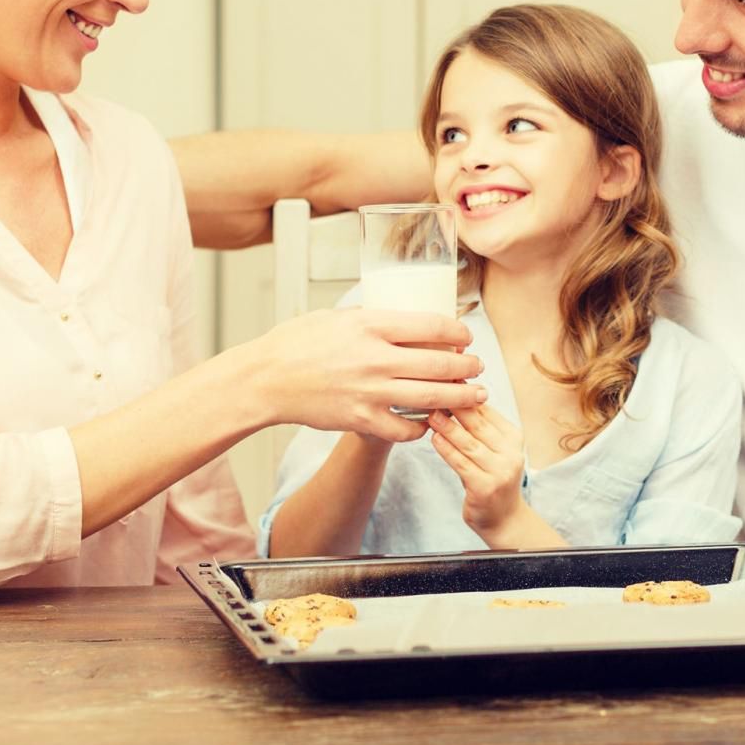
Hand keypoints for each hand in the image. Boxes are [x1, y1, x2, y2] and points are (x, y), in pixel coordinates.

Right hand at [249, 307, 484, 441]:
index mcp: (371, 325)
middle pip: (441, 363)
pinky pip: (406, 428)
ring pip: (433, 397)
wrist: (266, 380)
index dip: (458, 332)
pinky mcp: (362, 419)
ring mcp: (371, 391)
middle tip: (479, 367)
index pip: (432, 325)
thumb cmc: (296, 343)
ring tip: (476, 395)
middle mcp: (376, 358)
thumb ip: (371, 318)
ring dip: (461, 397)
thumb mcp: (337, 316)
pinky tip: (431, 422)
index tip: (466, 336)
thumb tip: (401, 316)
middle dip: (469, 366)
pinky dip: (424, 427)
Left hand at [428, 405, 527, 539]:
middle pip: (478, 424)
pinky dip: (446, 449)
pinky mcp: (485, 487)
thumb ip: (479, 427)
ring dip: (448, 427)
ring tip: (431, 414)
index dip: (466, 395)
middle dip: (455, 406)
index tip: (446, 382)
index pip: (487, 411)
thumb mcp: (494, 449)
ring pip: (468, 443)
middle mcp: (511, 453)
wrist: (504, 518)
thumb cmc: (493, 477)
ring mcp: (500, 471)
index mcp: (514, 438)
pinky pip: (461, 463)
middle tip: (435, 392)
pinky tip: (435, 439)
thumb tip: (455, 394)